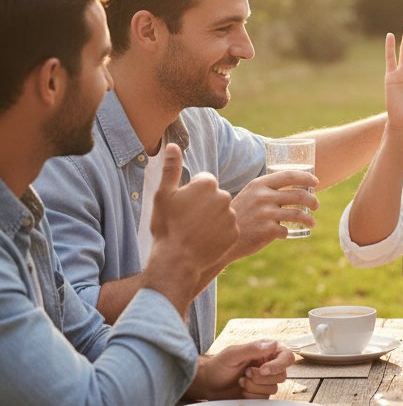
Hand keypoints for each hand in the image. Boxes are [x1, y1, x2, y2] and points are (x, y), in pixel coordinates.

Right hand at [144, 145, 237, 310]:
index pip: (203, 182)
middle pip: (214, 196)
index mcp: (207, 184)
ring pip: (221, 212)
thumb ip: (170, 168)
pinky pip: (227, 228)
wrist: (176, 259)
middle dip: (203, 205)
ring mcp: (231, 215)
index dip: (190, 193)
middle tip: (188, 220)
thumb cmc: (167, 226)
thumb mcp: (164, 195)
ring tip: (195, 231)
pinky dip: (218, 233)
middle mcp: (224, 196)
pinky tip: (205, 240)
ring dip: (211, 219)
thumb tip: (173, 145)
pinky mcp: (235, 232)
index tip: (182, 206)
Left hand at [190, 340, 294, 400]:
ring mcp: (266, 381)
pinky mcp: (261, 394)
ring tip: (241, 380)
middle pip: (282, 375)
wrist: (208, 384)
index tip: (263, 370)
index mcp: (267, 351)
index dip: (278, 365)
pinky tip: (242, 389)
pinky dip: (251, 395)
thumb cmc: (219, 365)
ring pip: (274, 388)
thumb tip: (273, 344)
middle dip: (261, 378)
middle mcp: (270, 365)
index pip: (287, 357)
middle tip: (246, 373)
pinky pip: (265, 398)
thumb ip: (253, 348)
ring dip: (254, 386)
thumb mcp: (233, 353)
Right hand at [228, 170, 319, 259]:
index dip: (306, 177)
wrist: (219, 237)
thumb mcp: (249, 195)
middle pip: (299, 195)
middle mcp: (263, 196)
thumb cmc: (239, 215)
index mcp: (259, 184)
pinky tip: (285, 233)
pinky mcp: (267, 230)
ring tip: (313, 223)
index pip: (289, 175)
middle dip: (313, 200)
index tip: (316, 182)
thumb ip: (266, 190)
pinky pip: (286, 230)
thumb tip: (293, 187)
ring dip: (310, 219)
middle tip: (317, 205)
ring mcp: (266, 214)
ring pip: (298, 214)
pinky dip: (288, 232)